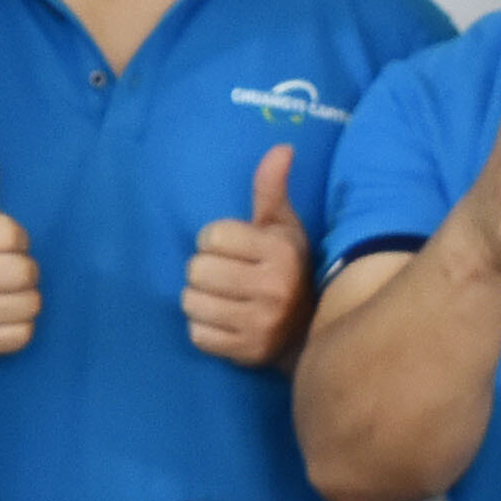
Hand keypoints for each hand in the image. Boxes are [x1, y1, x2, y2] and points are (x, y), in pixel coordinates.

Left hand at [180, 142, 313, 366]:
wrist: (309, 330)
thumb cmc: (287, 268)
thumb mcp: (282, 227)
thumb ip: (272, 189)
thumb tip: (281, 147)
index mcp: (280, 253)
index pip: (212, 237)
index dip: (213, 240)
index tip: (230, 248)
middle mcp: (273, 289)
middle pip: (197, 270)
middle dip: (203, 270)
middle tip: (223, 274)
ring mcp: (259, 324)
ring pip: (191, 302)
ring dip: (199, 299)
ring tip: (221, 297)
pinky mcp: (246, 352)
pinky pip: (197, 334)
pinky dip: (203, 327)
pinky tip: (223, 320)